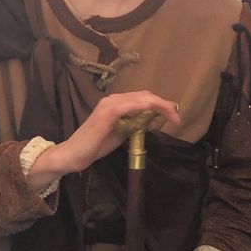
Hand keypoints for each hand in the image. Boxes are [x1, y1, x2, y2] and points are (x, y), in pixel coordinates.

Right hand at [27, 91, 180, 190]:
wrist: (74, 154)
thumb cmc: (97, 145)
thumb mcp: (124, 133)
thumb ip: (138, 125)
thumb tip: (157, 120)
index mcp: (117, 103)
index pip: (144, 98)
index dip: (162, 105)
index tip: (174, 118)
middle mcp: (113, 99)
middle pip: (145, 95)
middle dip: (164, 105)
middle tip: (176, 118)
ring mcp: (109, 104)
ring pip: (141, 98)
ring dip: (159, 106)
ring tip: (172, 118)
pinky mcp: (107, 112)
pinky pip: (131, 105)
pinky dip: (146, 107)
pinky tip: (155, 117)